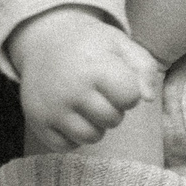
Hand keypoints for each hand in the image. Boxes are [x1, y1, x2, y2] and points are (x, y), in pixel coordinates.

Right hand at [10, 6, 161, 150]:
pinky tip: (70, 116)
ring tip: (86, 105)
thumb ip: (144, 67)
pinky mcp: (37, 121)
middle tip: (99, 92)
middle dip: (113, 108)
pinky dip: (71, 136)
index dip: (128, 91)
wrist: (43, 40)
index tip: (116, 80)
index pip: (130, 98)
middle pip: (112, 120)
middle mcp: (71, 90)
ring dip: (94, 125)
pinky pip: (65, 145)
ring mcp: (52, 108)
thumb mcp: (120, 43)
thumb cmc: (89, 45)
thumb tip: (148, 99)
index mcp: (95, 67)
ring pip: (90, 137)